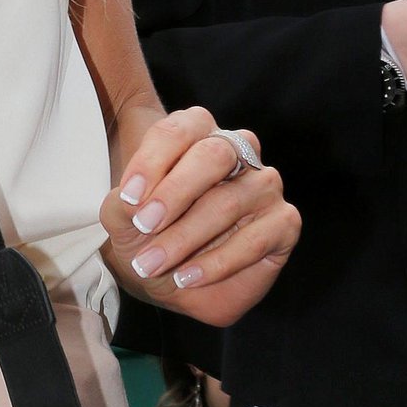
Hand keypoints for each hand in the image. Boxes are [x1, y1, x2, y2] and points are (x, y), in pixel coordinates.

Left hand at [102, 106, 298, 327]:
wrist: (170, 275)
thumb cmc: (148, 231)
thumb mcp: (122, 217)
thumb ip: (122, 202)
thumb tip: (132, 201)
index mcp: (196, 132)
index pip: (179, 130)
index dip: (152, 161)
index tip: (129, 198)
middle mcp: (236, 150)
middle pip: (213, 155)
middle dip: (174, 192)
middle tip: (144, 225)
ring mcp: (264, 185)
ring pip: (229, 201)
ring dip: (185, 237)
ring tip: (152, 263)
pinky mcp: (284, 222)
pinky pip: (255, 239)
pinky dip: (217, 262)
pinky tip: (187, 276)